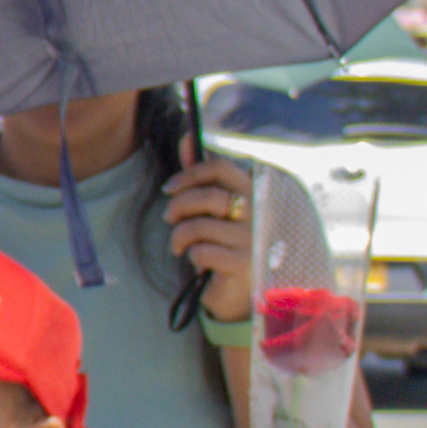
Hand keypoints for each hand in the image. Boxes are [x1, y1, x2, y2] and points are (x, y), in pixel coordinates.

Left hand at [167, 155, 261, 318]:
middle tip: (168, 218)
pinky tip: (198, 260)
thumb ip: (202, 175)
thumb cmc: (224, 241)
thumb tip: (187, 138)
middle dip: (178, 206)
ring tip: (179, 245)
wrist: (239, 289)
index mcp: (252, 191)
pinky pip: (202, 252)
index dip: (188, 174)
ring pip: (199, 226)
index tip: (169, 188)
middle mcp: (258, 211)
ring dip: (179, 236)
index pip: (220, 168)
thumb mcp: (213, 207)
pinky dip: (192, 256)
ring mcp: (253, 238)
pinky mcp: (243, 264)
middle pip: (206, 196)